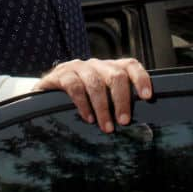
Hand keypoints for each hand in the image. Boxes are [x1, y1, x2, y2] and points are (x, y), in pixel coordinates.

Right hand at [34, 58, 152, 132]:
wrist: (45, 94)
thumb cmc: (80, 100)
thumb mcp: (100, 98)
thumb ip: (116, 103)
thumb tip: (141, 125)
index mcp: (109, 68)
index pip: (130, 65)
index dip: (141, 78)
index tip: (147, 97)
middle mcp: (96, 65)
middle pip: (115, 75)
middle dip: (122, 100)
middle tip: (124, 121)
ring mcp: (77, 68)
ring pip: (95, 82)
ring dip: (103, 107)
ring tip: (107, 126)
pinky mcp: (60, 75)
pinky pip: (74, 86)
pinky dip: (83, 104)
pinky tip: (88, 118)